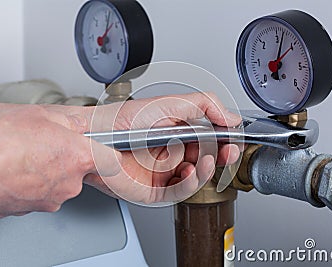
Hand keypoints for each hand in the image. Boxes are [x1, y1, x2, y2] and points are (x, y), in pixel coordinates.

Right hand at [0, 106, 120, 220]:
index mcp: (80, 157)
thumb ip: (67, 121)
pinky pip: (39, 193)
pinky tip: (15, 170)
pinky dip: (31, 184)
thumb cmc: (4, 144)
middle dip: (66, 158)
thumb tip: (76, 124)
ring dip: (46, 171)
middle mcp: (71, 183)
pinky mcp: (32, 209)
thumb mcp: (41, 115)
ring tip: (23, 157)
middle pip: (79, 170)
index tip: (102, 149)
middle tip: (45, 145)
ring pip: (58, 182)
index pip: (111, 161)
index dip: (107, 154)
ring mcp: (52, 198)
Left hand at [84, 92, 241, 203]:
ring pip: (197, 177)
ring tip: (207, 160)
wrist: (96, 136)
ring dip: (207, 170)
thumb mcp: (168, 103)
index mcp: (179, 133)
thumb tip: (231, 116)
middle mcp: (174, 153)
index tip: (235, 138)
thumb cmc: (124, 119)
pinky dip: (191, 183)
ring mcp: (165, 172)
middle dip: (222, 156)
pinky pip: (181, 191)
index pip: (211, 139)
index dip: (226, 140)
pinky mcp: (156, 189)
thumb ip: (203, 105)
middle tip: (229, 151)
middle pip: (208, 160)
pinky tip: (190, 171)